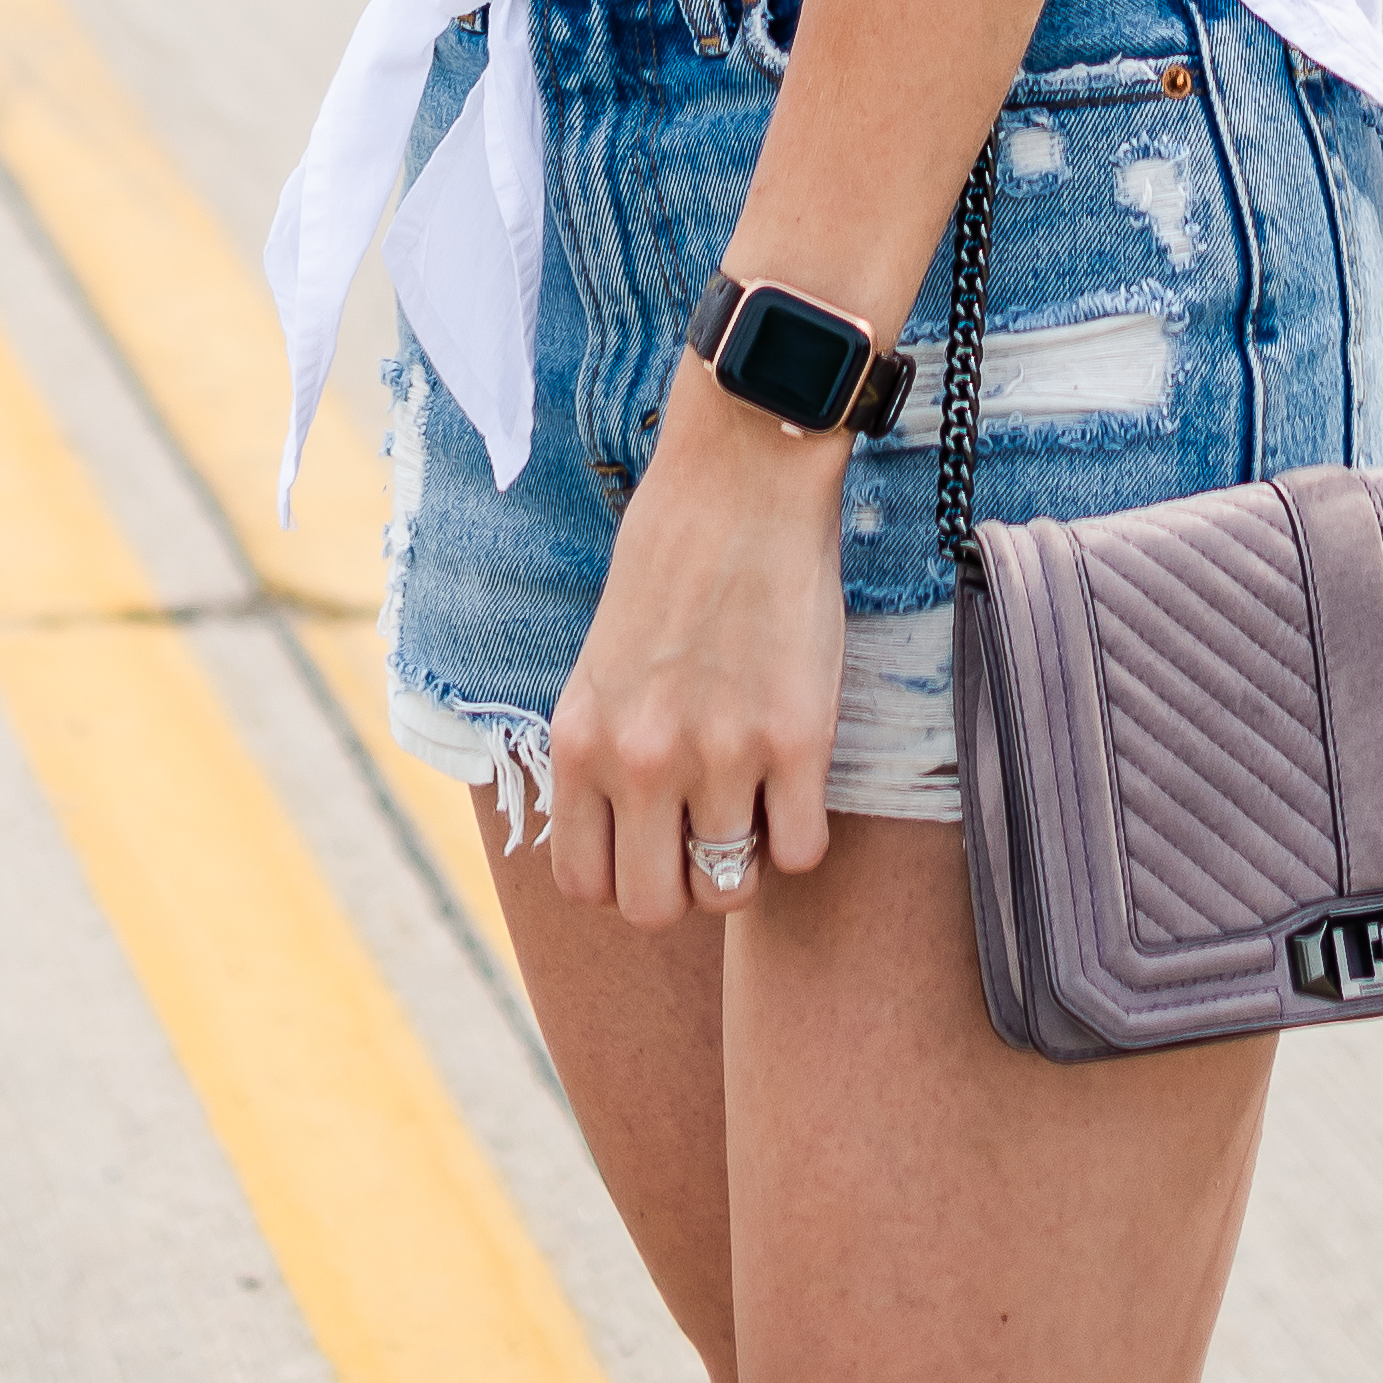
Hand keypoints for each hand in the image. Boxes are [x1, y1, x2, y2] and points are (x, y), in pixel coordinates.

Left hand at [540, 354, 849, 923]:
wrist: (744, 473)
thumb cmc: (673, 552)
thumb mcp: (603, 659)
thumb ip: (608, 747)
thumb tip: (629, 834)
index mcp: (580, 738)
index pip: (583, 885)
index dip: (625, 874)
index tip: (654, 839)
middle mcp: (638, 759)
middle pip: (654, 910)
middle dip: (684, 883)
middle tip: (708, 829)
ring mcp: (718, 754)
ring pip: (729, 891)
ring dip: (746, 859)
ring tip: (756, 799)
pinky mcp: (797, 739)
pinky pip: (801, 854)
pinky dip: (802, 832)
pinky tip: (798, 779)